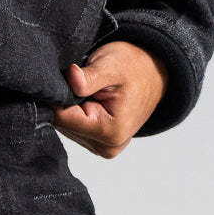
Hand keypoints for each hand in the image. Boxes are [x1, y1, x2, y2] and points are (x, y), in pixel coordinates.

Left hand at [52, 40, 168, 157]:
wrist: (153, 75)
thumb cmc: (134, 67)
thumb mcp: (112, 65)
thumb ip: (89, 76)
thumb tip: (69, 77)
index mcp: (110, 132)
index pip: (63, 119)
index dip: (59, 96)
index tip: (70, 77)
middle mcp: (105, 147)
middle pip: (64, 125)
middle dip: (68, 102)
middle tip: (85, 82)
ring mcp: (102, 149)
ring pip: (67, 128)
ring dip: (73, 107)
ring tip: (92, 91)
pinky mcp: (98, 146)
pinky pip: (75, 129)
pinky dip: (78, 113)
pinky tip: (92, 101)